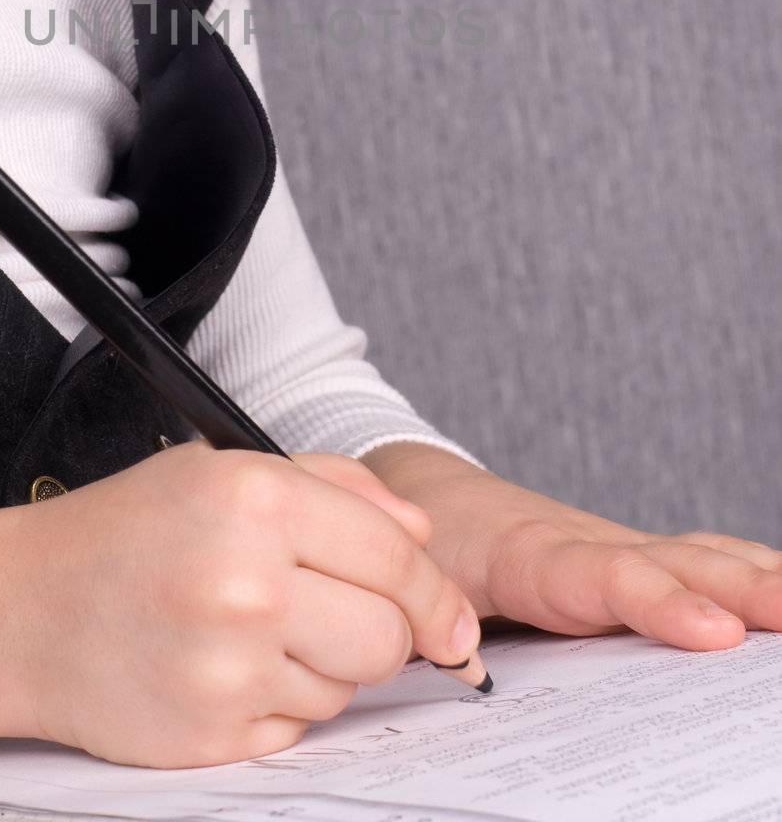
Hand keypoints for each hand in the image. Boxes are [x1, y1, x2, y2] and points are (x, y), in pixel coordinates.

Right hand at [0, 442, 483, 767]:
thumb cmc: (127, 530)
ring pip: (349, 686)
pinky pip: (299, 728)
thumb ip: (337, 487)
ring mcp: (227, 668)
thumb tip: (422, 532)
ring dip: (325, 664)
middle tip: (335, 611)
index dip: (437, 593)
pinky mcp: (210, 736)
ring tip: (256, 628)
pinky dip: (281, 702)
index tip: (452, 618)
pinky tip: (228, 666)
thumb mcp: (224, 471)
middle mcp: (245, 583)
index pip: (395, 556)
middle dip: (384, 630)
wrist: (20, 608)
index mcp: (254, 500)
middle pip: (387, 636)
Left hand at [362, 442, 781, 654]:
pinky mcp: (631, 561)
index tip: (713, 632)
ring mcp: (617, 551)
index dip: (658, 603)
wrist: (433, 495)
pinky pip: (697, 562)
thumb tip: (461, 666)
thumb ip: (433, 626)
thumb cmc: (427, 545)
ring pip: (697, 556)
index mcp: (527, 557)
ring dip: (756, 579)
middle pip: (672, 562)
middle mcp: (585, 546)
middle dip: (740, 589)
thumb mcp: (413, 583)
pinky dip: (748, 573)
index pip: (602, 578)